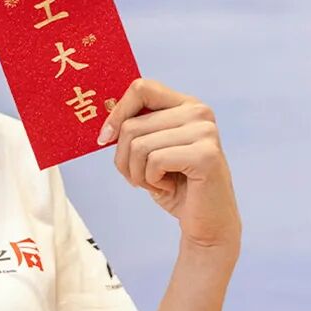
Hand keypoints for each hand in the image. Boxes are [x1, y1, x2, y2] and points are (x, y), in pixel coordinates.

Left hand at [97, 77, 241, 253]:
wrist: (206, 222)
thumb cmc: (175, 185)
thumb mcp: (148, 151)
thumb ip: (133, 129)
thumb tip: (104, 122)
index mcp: (185, 105)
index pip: (141, 88)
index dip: (117, 113)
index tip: (104, 138)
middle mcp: (199, 112)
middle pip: (131, 125)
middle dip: (123, 158)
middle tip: (139, 176)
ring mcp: (205, 131)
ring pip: (138, 145)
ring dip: (137, 172)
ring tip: (156, 181)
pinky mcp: (205, 154)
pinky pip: (153, 161)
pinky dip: (151, 180)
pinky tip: (169, 186)